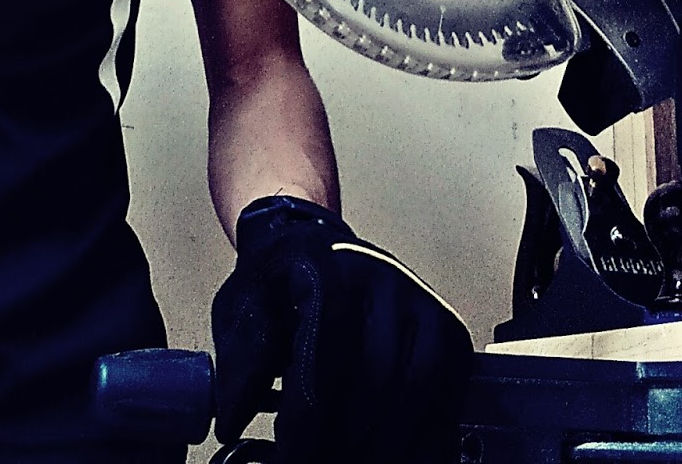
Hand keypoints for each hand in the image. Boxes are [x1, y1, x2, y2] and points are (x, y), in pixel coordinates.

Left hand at [212, 196, 472, 463]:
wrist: (311, 239)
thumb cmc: (279, 276)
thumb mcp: (243, 307)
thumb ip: (240, 364)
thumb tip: (234, 421)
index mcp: (330, 270)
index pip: (326, 359)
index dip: (308, 422)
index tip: (292, 456)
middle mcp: (384, 280)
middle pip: (377, 377)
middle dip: (347, 438)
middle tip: (320, 463)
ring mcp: (421, 301)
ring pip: (419, 385)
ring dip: (389, 439)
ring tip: (359, 459)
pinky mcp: (445, 326)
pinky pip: (447, 388)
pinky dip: (427, 431)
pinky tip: (400, 452)